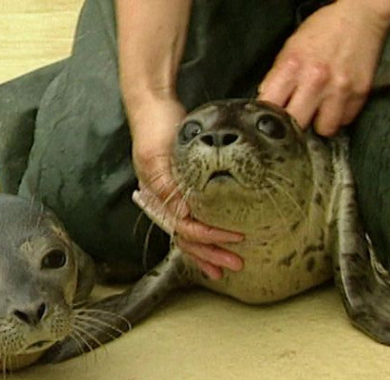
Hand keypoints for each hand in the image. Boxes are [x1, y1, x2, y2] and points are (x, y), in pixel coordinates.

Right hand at [128, 97, 243, 278]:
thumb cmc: (154, 126)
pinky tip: (218, 244)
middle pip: (187, 239)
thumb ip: (167, 185)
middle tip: (236, 264)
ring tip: (229, 264)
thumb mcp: (157, 155)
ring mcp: (172, 196)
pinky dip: (206, 236)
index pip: (184, 228)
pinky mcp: (182, 188)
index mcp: (157, 197)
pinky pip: (194, 219)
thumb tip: (185, 214)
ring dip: (209, 252)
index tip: (234, 237)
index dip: (209, 237)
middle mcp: (163, 201)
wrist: (153, 104)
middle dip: (211, 255)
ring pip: (189, 235)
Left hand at [258, 0, 389, 135]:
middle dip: (295, 124)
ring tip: (320, 108)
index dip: (269, 118)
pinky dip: (340, 115)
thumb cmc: (324, 30)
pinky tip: (337, 100)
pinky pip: (345, 120)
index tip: (272, 120)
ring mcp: (340, 89)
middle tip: (297, 115)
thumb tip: (268, 100)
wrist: (360, 17)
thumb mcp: (291, 47)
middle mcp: (316, 80)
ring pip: (324, 129)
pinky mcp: (360, 94)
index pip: (271, 107)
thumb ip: (278, 75)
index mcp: (293, 66)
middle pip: (296, 125)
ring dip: (321, 122)